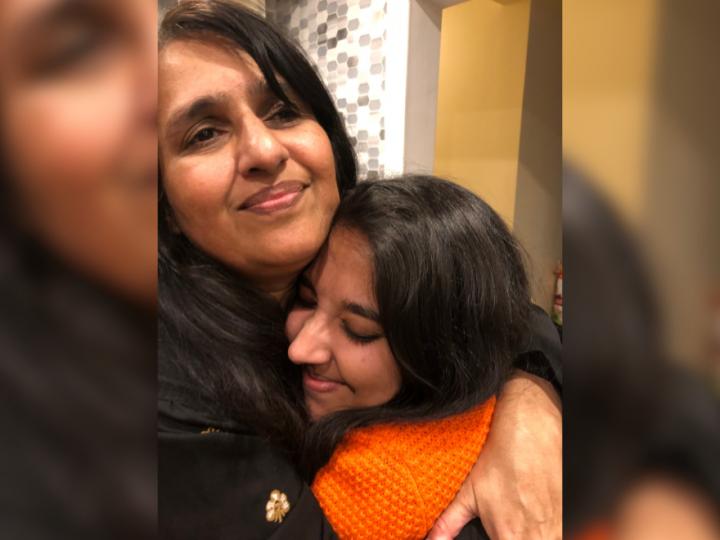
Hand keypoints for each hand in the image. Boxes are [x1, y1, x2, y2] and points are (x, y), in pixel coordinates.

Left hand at [426, 371, 561, 539]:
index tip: (497, 536)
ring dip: (533, 536)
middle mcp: (538, 536)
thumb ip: (448, 523)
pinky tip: (536, 519)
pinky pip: (561, 533)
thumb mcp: (468, 492)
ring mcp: (558, 526)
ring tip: (520, 519)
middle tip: (505, 528)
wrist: (532, 428)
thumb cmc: (500, 459)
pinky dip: (549, 531)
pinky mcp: (569, 514)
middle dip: (515, 539)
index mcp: (509, 537)